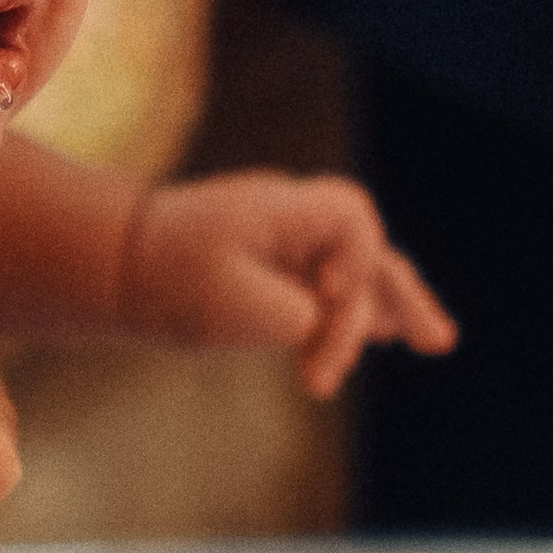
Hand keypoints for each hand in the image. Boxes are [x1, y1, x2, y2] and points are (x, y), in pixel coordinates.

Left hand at [121, 171, 457, 398]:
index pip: (352, 225)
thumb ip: (290, 316)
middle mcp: (292, 218)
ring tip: (434, 342)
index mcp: (282, 208)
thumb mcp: (227, 304)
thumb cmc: (164, 277)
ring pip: (355, 270)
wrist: (112, 264)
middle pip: (368, 247)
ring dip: (390, 306)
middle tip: (440, 344)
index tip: (323, 304)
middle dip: (400, 295)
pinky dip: (355, 314)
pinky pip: (329, 290)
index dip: (355, 269)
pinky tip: (385, 333)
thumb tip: (322, 323)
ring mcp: (285, 243)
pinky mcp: (273, 270)